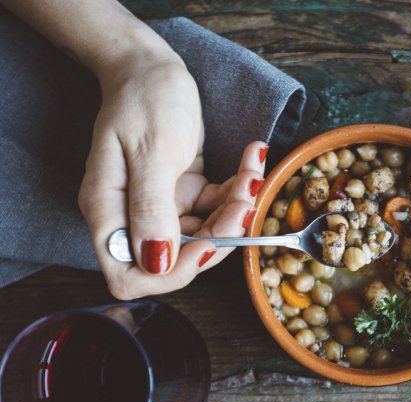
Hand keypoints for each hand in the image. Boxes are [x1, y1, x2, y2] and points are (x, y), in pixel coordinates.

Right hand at [78, 54, 267, 298]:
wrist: (152, 68)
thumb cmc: (144, 100)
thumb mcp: (151, 151)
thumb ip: (151, 208)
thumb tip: (156, 262)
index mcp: (109, 212)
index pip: (130, 276)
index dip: (171, 273)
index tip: (208, 245)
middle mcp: (132, 216)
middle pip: (178, 259)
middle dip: (220, 234)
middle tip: (245, 200)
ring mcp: (160, 206)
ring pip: (206, 234)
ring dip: (236, 210)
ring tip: (252, 174)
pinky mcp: (184, 193)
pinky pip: (217, 207)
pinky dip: (238, 190)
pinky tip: (251, 160)